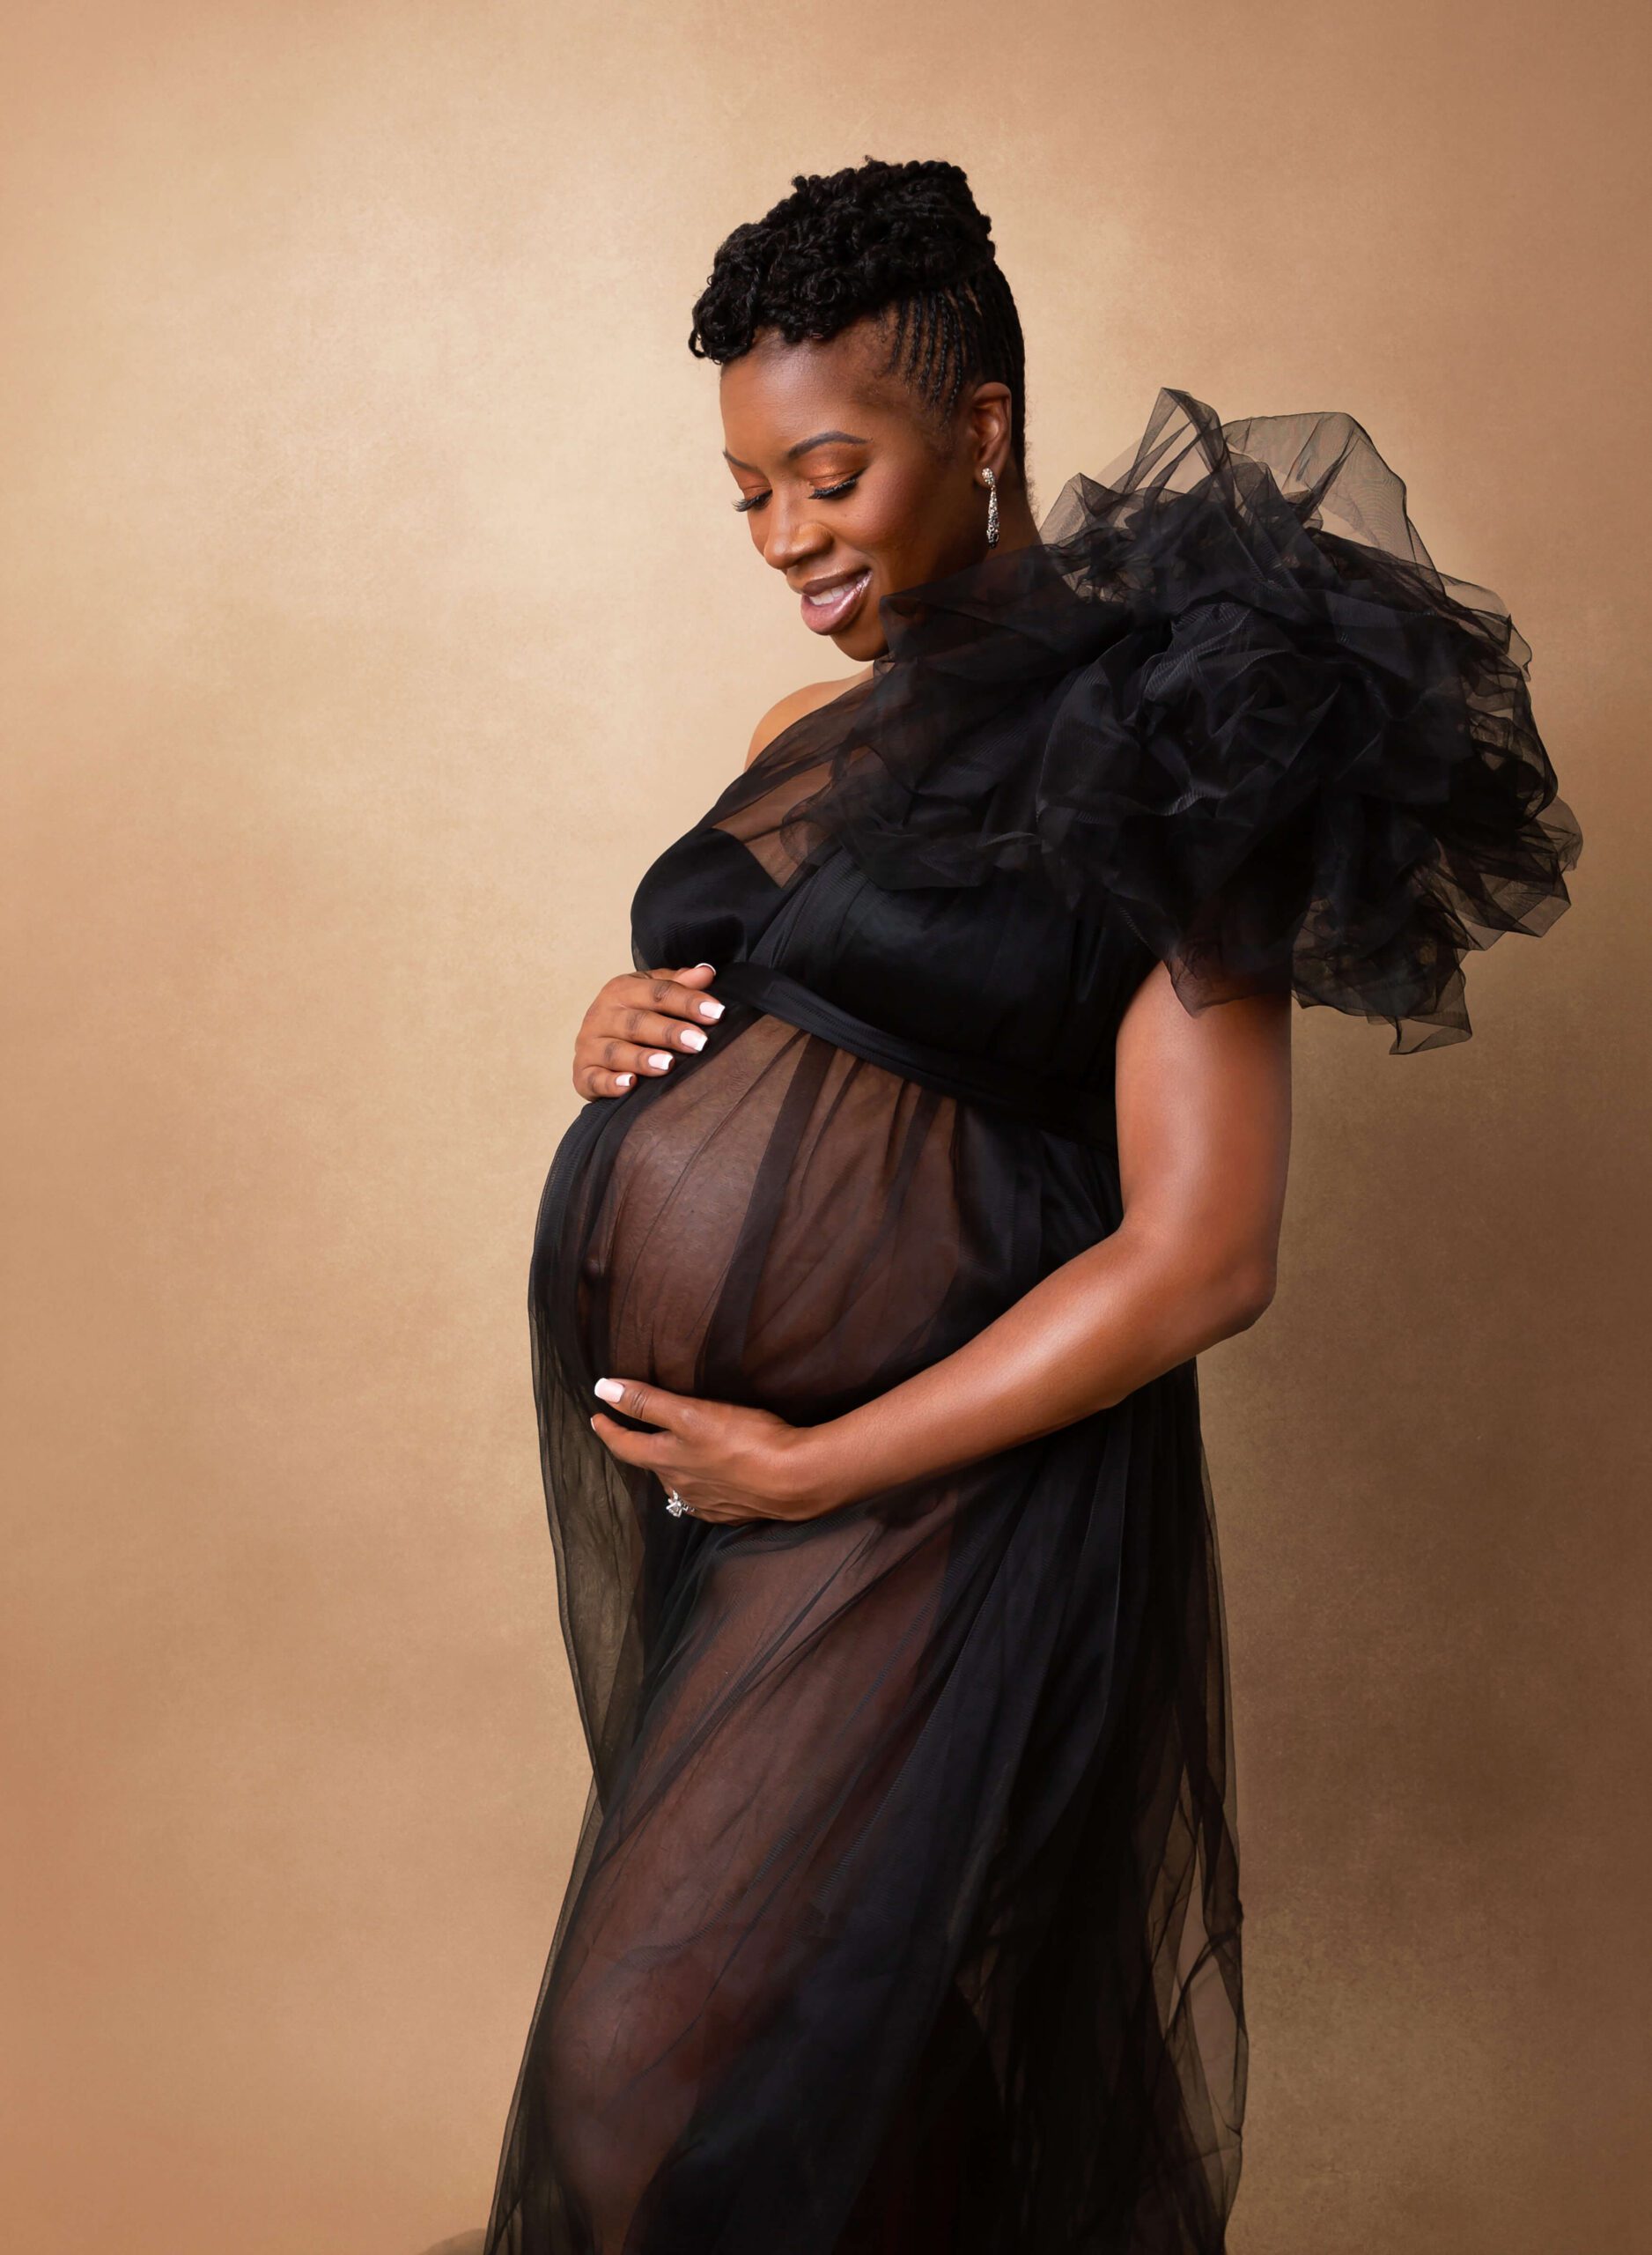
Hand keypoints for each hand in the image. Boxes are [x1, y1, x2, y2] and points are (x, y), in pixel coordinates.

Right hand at [573, 962, 725, 1099]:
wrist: (595, 1042)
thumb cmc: (633, 1015)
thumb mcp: (654, 993)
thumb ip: (679, 984)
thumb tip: (707, 972)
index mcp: (622, 990)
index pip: (658, 992)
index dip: (688, 1002)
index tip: (717, 1013)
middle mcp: (601, 1014)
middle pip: (637, 1022)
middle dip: (669, 1032)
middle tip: (699, 1043)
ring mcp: (589, 1044)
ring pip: (616, 1051)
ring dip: (641, 1058)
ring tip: (668, 1065)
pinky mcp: (582, 1073)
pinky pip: (594, 1079)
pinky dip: (610, 1083)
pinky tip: (629, 1085)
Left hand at [588, 1375, 844, 1523]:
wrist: (795, 1480)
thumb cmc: (745, 1441)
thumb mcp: (691, 1414)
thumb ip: (647, 1403)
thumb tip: (603, 1389)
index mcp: (666, 1461)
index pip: (625, 1446)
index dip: (608, 1430)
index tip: (596, 1417)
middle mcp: (680, 1486)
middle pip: (651, 1466)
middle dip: (639, 1449)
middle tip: (633, 1434)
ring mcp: (706, 1502)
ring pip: (677, 1484)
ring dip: (670, 1469)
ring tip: (672, 1455)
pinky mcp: (732, 1511)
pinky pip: (704, 1499)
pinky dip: (699, 1486)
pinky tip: (710, 1480)